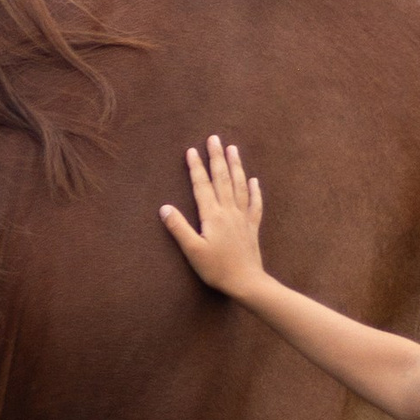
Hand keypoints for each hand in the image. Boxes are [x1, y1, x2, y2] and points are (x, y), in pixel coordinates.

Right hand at [159, 137, 266, 296]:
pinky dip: (255, 190)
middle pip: (222, 178)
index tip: (191, 150)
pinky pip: (255, 204)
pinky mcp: (252, 227)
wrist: (247, 282)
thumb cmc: (217, 269)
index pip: (202, 185)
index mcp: (212, 215)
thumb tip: (164, 208)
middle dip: (216, 157)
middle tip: (214, 138)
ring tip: (232, 149)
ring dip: (235, 166)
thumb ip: (179, 228)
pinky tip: (254, 180)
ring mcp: (243, 217)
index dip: (196, 167)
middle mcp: (229, 211)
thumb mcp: (193, 251)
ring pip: (240, 185)